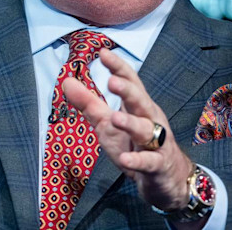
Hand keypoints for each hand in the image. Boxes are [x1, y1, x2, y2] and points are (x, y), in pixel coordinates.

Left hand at [62, 50, 192, 212]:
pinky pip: (149, 162)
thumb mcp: (108, 123)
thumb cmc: (134, 144)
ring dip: (131, 123)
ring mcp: (157, 142)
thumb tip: (66, 81)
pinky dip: (137, 160)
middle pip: (140, 101)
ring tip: (115, 118)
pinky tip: (125, 159)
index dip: (118, 68)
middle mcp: (149, 119)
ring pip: (146, 129)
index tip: (103, 53)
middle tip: (112, 81)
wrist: (165, 178)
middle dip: (128, 91)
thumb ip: (89, 103)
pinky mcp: (158, 165)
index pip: (130, 82)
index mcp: (138, 105)